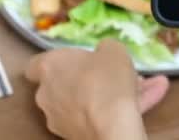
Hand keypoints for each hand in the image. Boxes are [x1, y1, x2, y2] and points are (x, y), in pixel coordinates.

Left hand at [25, 39, 168, 139]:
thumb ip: (105, 48)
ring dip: (106, 95)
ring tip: (138, 87)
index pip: (36, 64)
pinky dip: (114, 111)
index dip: (55, 61)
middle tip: (112, 73)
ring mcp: (58, 118)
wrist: (112, 125)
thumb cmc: (106, 79)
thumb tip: (104, 51)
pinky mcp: (73, 135)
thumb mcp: (113, 49)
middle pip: (63, 84)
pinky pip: (95, 116)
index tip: (73, 60)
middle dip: (87, 79)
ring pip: (84, 101)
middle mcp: (47, 94)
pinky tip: (142, 103)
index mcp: (50, 67)